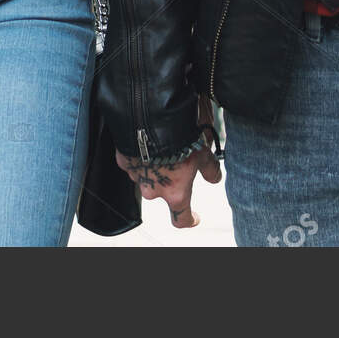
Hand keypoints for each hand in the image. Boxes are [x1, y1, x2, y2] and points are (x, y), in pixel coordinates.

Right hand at [114, 98, 222, 227]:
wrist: (150, 118)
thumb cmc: (180, 138)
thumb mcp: (202, 153)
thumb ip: (209, 169)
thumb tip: (215, 178)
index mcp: (175, 192)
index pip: (180, 218)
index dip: (189, 219)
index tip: (194, 217)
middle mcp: (153, 190)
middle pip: (162, 192)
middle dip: (169, 180)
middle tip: (177, 160)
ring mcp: (136, 176)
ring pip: (147, 176)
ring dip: (154, 166)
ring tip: (162, 146)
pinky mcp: (123, 161)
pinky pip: (134, 161)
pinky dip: (140, 154)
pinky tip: (147, 139)